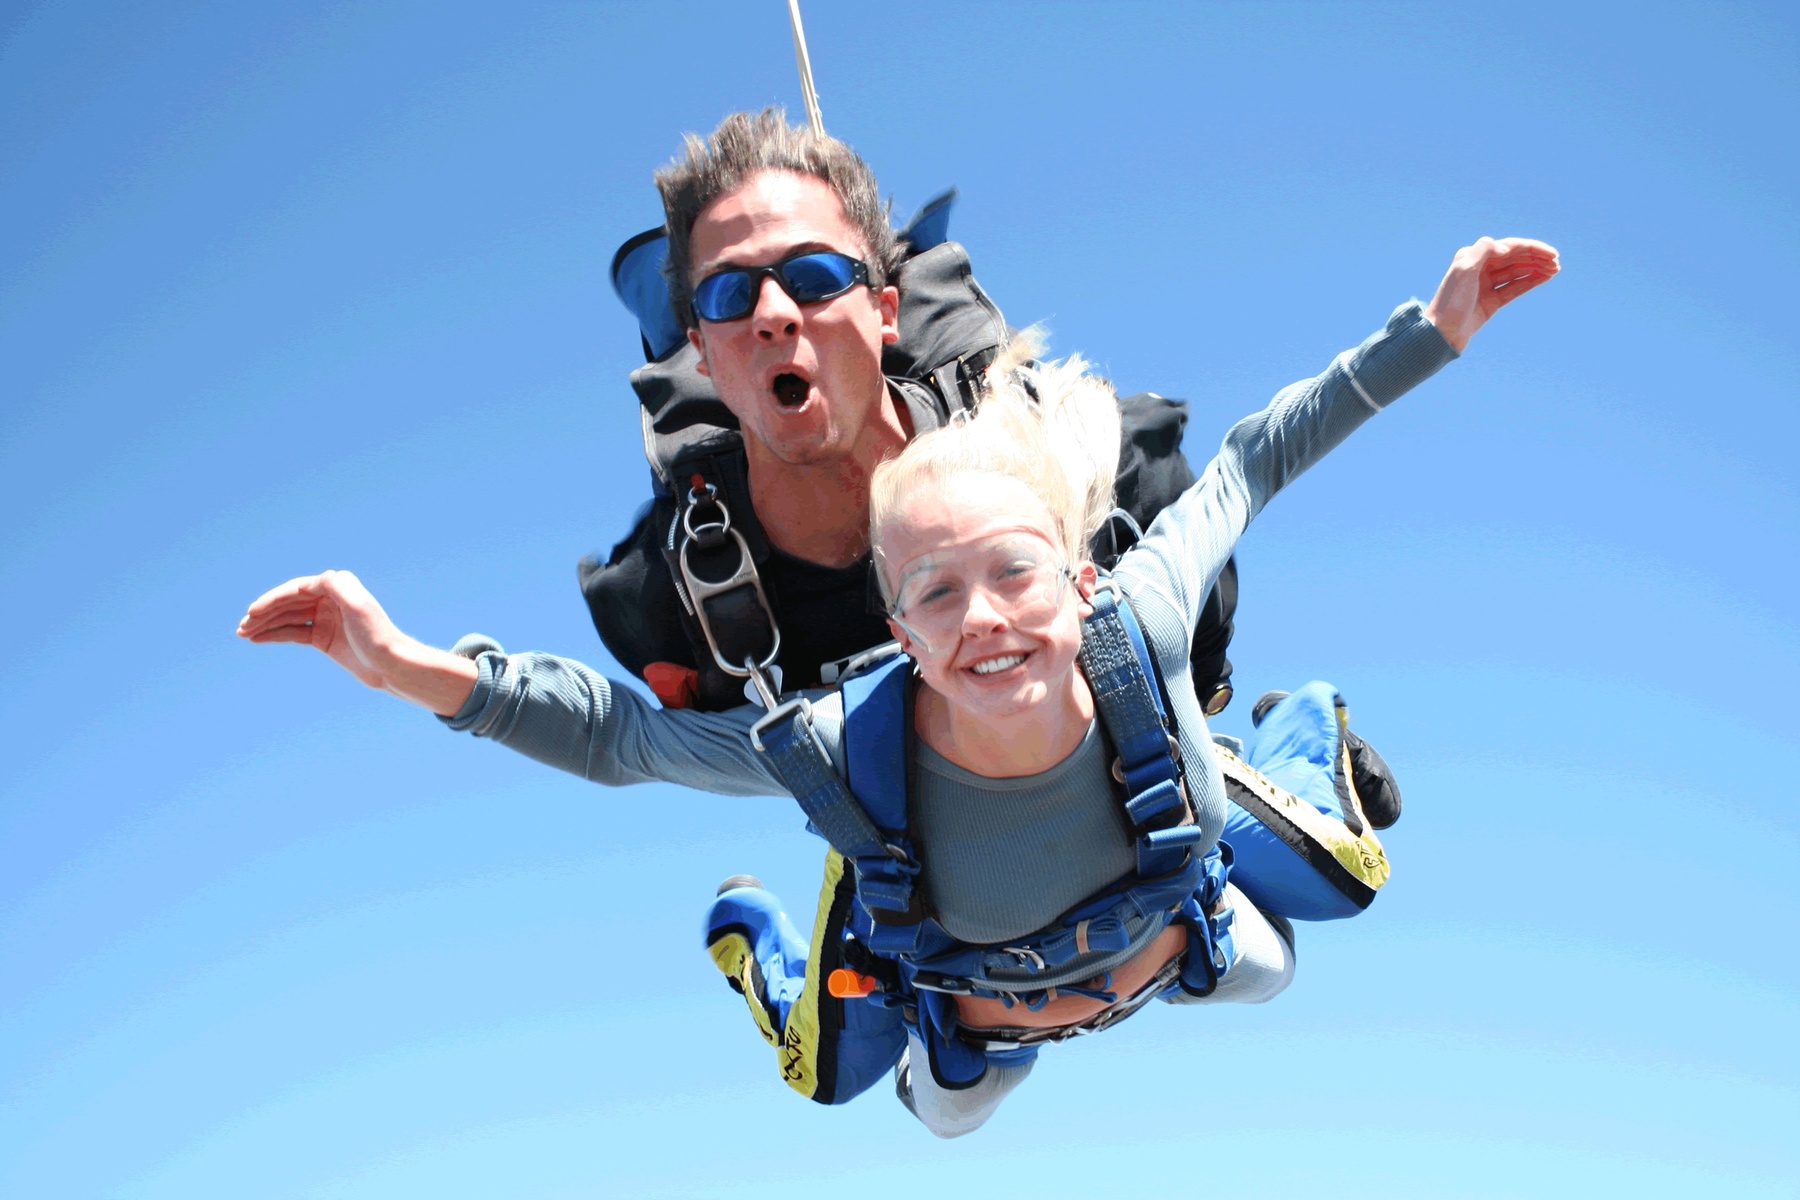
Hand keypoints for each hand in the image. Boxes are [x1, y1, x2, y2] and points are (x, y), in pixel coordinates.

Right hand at [237, 570, 477, 714]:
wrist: (390, 665)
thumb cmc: (377, 635)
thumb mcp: (359, 607)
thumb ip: (338, 587)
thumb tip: (319, 577)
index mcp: (337, 586)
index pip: (296, 589)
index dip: (273, 599)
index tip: (253, 612)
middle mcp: (330, 599)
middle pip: (289, 603)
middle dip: (264, 613)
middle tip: (241, 627)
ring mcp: (325, 618)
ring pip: (288, 618)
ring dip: (264, 624)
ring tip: (242, 633)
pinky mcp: (323, 637)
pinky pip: (293, 632)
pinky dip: (275, 635)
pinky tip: (257, 638)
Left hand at [1422, 237, 1559, 352]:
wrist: (1442, 333)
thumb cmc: (1450, 302)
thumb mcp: (1464, 271)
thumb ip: (1483, 251)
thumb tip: (1504, 245)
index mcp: (1472, 257)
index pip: (1508, 247)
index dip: (1531, 248)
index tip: (1551, 254)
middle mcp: (1479, 269)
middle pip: (1514, 258)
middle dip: (1536, 258)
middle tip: (1557, 263)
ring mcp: (1486, 286)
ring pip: (1516, 273)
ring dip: (1536, 269)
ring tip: (1555, 270)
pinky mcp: (1491, 302)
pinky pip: (1514, 288)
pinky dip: (1529, 282)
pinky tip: (1544, 278)